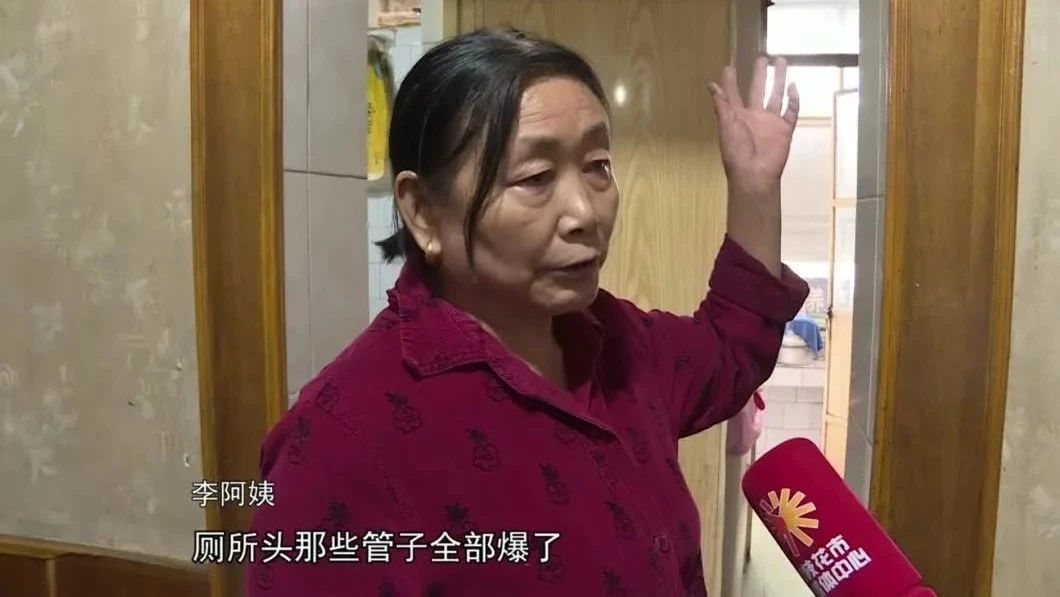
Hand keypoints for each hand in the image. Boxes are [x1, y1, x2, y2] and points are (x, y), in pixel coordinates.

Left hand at [709, 57, 799, 200]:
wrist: (755, 173)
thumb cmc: (736, 151)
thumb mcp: (726, 125)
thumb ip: (722, 104)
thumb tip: (711, 84)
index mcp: (737, 116)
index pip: (733, 94)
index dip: (730, 81)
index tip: (730, 67)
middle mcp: (754, 117)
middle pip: (758, 90)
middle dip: (759, 74)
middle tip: (763, 57)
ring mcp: (770, 122)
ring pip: (776, 96)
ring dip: (778, 80)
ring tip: (781, 61)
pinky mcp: (784, 130)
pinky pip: (791, 112)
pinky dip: (794, 99)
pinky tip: (793, 86)